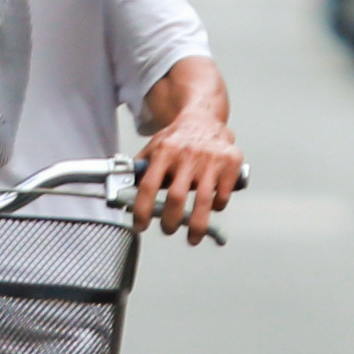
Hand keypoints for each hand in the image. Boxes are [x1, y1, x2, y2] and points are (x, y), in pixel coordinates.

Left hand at [129, 91, 244, 238]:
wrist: (204, 117)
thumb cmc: (178, 137)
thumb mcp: (155, 146)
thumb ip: (141, 167)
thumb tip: (123, 189)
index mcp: (165, 151)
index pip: (148, 185)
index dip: (143, 209)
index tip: (140, 224)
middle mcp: (187, 155)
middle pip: (176, 197)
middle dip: (170, 221)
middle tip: (168, 228)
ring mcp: (210, 159)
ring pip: (203, 202)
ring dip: (196, 225)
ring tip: (192, 237)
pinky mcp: (230, 163)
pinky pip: (222, 195)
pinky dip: (216, 207)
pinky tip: (211, 208)